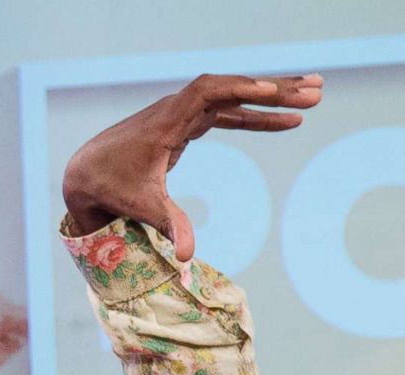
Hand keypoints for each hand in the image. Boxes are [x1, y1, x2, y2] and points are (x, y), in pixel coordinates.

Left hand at [62, 73, 323, 259]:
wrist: (86, 173)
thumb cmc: (111, 188)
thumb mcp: (143, 206)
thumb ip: (170, 225)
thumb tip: (188, 257)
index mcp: (165, 123)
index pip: (207, 93)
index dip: (240, 89)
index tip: (273, 91)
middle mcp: (176, 111)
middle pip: (232, 88)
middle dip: (274, 89)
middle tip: (317, 89)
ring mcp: (183, 115)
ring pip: (235, 97)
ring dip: (274, 96)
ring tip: (316, 93)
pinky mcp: (187, 125)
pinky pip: (229, 113)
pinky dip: (258, 117)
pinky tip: (287, 121)